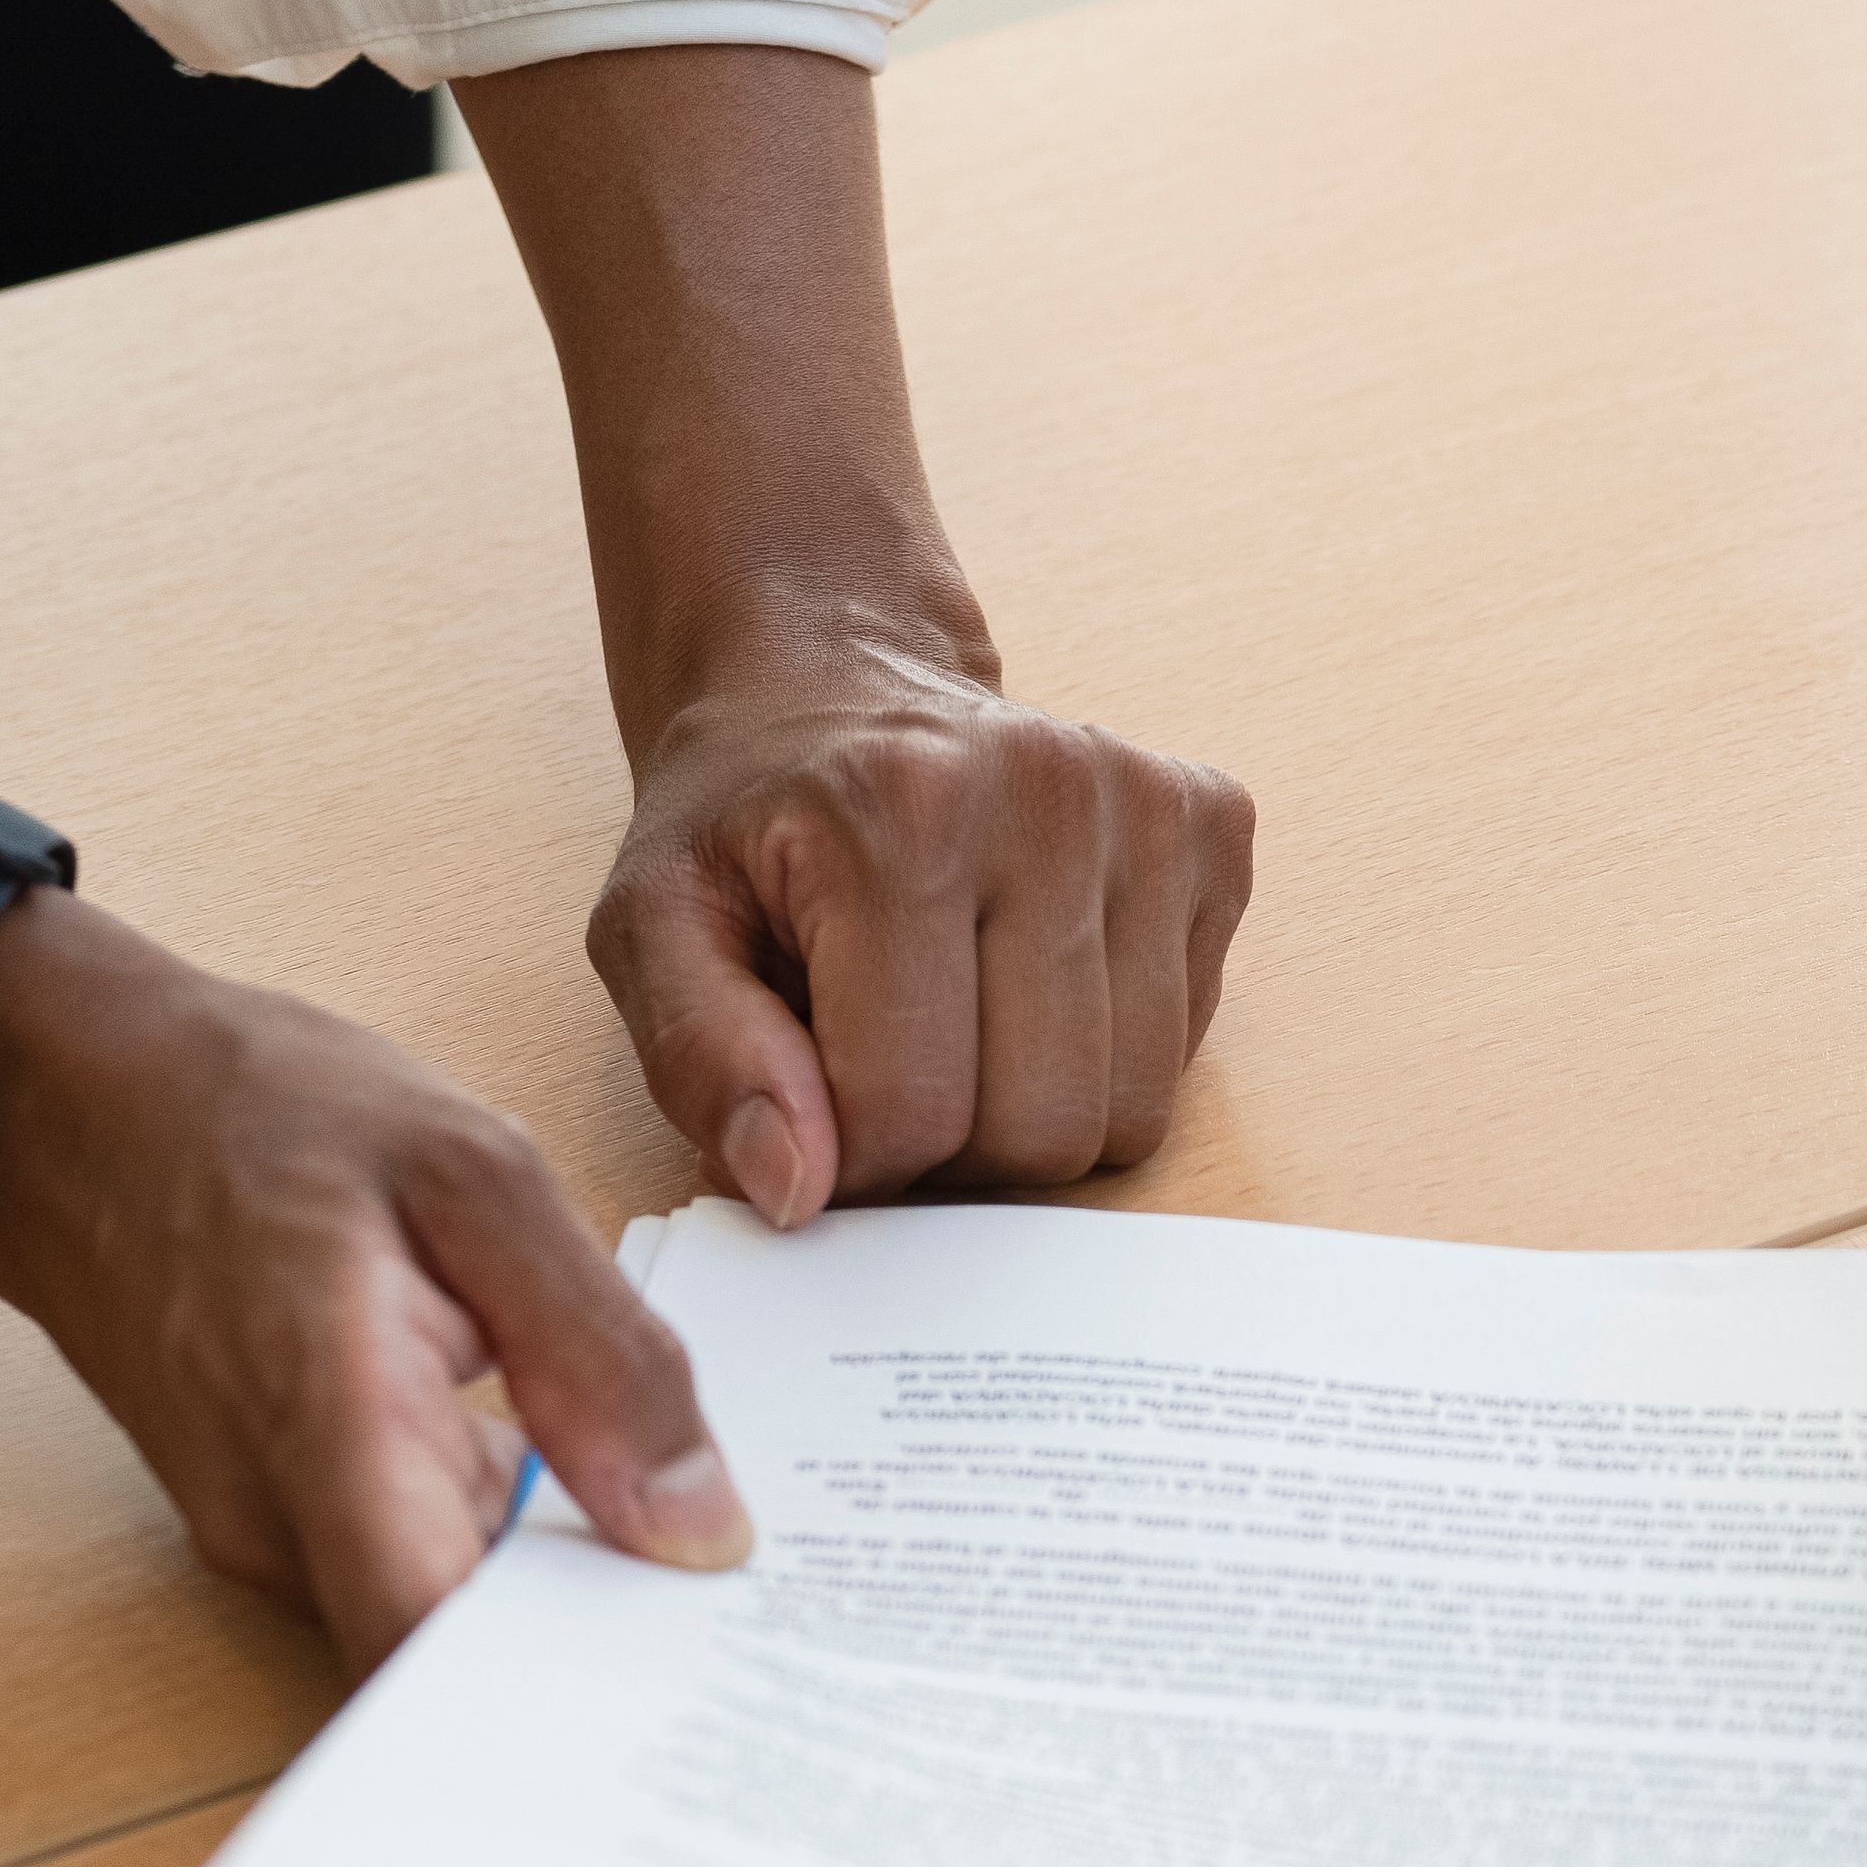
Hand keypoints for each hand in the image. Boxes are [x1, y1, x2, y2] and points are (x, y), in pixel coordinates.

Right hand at [0, 895, 754, 1675]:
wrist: (61, 1102)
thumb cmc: (254, 1110)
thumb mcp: (476, 1173)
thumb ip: (598, 1352)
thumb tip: (701, 1529)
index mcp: (337, 1433)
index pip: (444, 1652)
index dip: (573, 1704)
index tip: (697, 1679)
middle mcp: (284, 1524)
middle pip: (461, 1667)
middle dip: (602, 1656)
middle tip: (739, 1618)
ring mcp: (268, 1536)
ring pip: (441, 1620)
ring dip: (558, 1592)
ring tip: (680, 1548)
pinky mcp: (277, 1522)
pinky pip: (408, 1566)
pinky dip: (501, 1544)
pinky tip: (581, 1484)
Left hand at [591, 621, 1253, 1221]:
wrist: (833, 676)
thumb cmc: (747, 818)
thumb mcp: (652, 930)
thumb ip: (701, 1061)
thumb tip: (797, 1190)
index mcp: (895, 810)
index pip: (911, 1109)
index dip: (853, 1158)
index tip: (816, 1109)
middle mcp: (1046, 791)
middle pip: (1041, 1127)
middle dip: (957, 1149)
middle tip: (895, 1072)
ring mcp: (1148, 804)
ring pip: (1133, 1108)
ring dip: (1037, 1112)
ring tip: (963, 1028)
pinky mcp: (1213, 827)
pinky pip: (1188, 1045)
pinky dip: (1111, 1051)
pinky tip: (1036, 976)